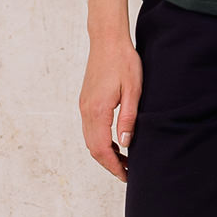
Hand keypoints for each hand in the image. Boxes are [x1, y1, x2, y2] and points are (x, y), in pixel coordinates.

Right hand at [80, 37, 142, 182]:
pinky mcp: (85, 101)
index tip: (126, 176)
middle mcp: (86, 110)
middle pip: (93, 148)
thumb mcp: (133, 90)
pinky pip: (89, 129)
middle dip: (109, 164)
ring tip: (124, 160)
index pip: (102, 149)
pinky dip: (100, 141)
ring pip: (90, 140)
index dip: (114, 166)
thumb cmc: (123, 61)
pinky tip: (115, 142)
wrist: (107, 40)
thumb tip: (126, 144)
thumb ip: (128, 118)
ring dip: (105, 153)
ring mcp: (83, 106)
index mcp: (98, 110)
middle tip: (127, 173)